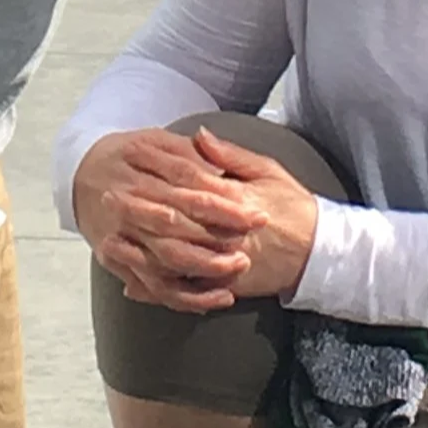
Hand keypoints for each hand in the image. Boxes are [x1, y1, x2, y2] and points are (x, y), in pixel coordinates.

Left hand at [74, 128, 319, 311]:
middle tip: (107, 200)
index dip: (156, 173)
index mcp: (234, 199)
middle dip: (137, 211)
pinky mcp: (226, 287)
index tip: (129, 162)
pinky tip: (132, 283)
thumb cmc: (293, 207)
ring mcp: (224, 262)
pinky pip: (186, 292)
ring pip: (174, 260)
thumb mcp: (268, 171)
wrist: (320, 252)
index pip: (187, 184)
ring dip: (139, 252)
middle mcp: (225, 232)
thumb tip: (199, 135)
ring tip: (108, 242)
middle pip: (173, 222)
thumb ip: (231, 156)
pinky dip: (158, 290)